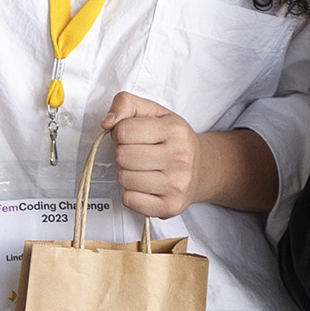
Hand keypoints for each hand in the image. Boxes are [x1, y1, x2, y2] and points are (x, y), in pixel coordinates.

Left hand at [103, 92, 200, 216]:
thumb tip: (107, 122)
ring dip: (127, 174)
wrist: (202, 169)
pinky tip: (144, 186)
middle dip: (124, 154)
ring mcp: (177, 184)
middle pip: (122, 156)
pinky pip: (130, 200)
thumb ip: (126, 104)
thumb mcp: (154, 113)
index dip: (121, 133)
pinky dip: (131, 194)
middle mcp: (180, 157)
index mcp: (175, 130)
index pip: (124, 130)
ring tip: (142, 170)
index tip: (133, 137)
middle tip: (137, 154)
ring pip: (124, 179)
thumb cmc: (172, 140)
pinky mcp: (170, 206)